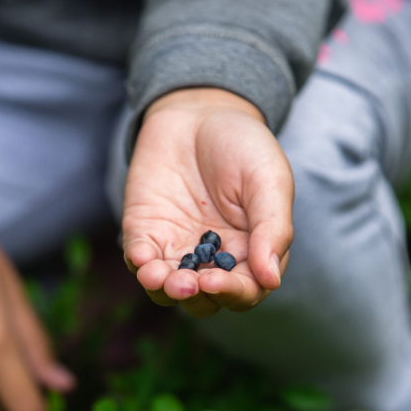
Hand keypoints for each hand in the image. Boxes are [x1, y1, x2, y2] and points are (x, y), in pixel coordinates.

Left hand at [121, 88, 294, 316]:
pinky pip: (139, 259)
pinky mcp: (145, 233)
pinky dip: (138, 263)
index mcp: (251, 252)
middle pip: (204, 299)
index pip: (245, 290)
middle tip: (187, 283)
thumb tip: (269, 280)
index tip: (217, 281)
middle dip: (195, 297)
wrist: (198, 111)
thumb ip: (272, 228)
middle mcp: (213, 259)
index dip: (232, 293)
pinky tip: (141, 258)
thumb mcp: (269, 180)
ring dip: (162, 290)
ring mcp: (176, 248)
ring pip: (167, 290)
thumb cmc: (243, 146)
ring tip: (158, 277)